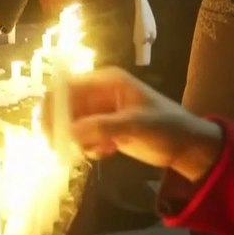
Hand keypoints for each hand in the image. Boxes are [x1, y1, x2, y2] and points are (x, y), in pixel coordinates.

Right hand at [45, 67, 222, 182]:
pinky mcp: (105, 129)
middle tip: (58, 149)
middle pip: (65, 106)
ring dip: (76, 140)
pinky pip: (83, 136)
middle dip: (60, 127)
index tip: (47, 128)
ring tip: (97, 151)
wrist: (187, 147)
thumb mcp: (135, 125)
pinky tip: (106, 153)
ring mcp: (102, 112)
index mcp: (107, 81)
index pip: (68, 86)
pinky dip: (88, 147)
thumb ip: (102, 127)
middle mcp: (100, 93)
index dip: (53, 105)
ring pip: (72, 123)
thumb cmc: (166, 127)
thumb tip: (69, 131)